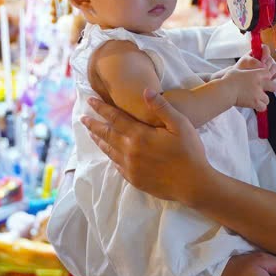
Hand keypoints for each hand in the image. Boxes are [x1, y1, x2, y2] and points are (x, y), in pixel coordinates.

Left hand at [81, 91, 211, 203]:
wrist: (193, 184)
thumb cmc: (189, 152)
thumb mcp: (180, 125)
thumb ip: (161, 107)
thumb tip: (145, 91)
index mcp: (139, 135)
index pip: (115, 117)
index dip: (101, 108)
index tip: (90, 100)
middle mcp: (130, 151)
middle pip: (106, 134)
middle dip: (93, 125)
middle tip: (82, 118)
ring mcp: (130, 167)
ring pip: (108, 150)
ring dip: (99, 141)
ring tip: (91, 134)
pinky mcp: (134, 179)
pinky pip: (117, 165)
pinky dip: (110, 157)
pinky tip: (110, 154)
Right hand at [222, 56, 275, 111]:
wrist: (225, 90)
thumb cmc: (228, 80)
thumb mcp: (237, 70)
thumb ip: (245, 71)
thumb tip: (244, 73)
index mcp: (255, 74)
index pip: (268, 73)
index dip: (267, 76)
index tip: (264, 79)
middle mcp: (259, 84)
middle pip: (274, 86)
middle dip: (272, 88)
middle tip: (268, 89)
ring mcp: (258, 94)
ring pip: (267, 99)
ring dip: (263, 100)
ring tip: (257, 100)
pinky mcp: (255, 102)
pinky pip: (263, 107)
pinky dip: (260, 107)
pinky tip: (255, 106)